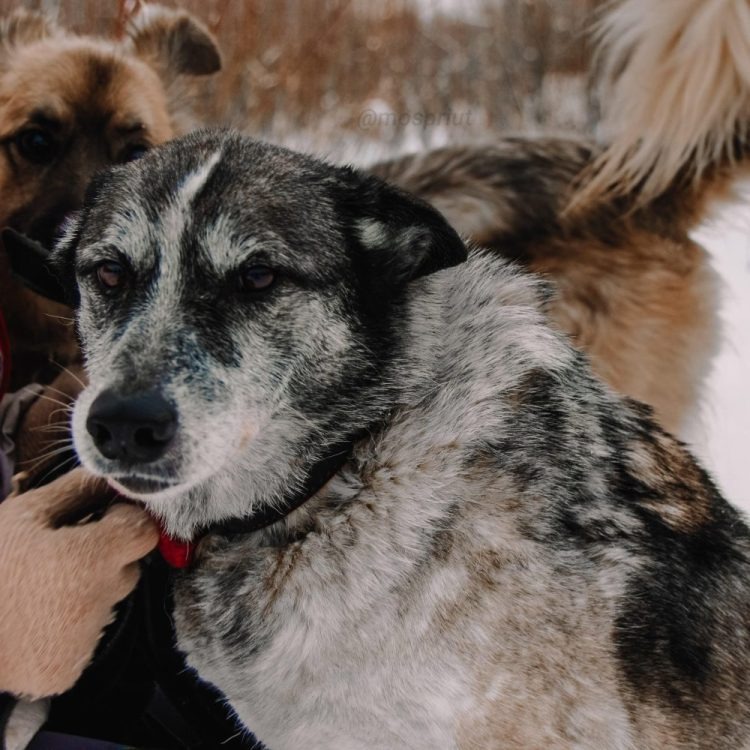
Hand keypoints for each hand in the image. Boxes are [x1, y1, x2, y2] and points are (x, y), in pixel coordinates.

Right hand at [0, 467, 157, 698]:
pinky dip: (67, 623)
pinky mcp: (66, 671)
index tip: (101, 518)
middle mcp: (99, 602)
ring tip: (42, 585)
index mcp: (91, 560)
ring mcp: (83, 642)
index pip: (145, 532)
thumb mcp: (23, 515)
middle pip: (127, 566)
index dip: (126, 520)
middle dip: (103, 555)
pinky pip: (83, 635)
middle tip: (60, 553)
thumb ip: (76, 490)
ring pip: (106, 600)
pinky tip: (36, 614)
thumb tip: (110, 476)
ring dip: (85, 588)